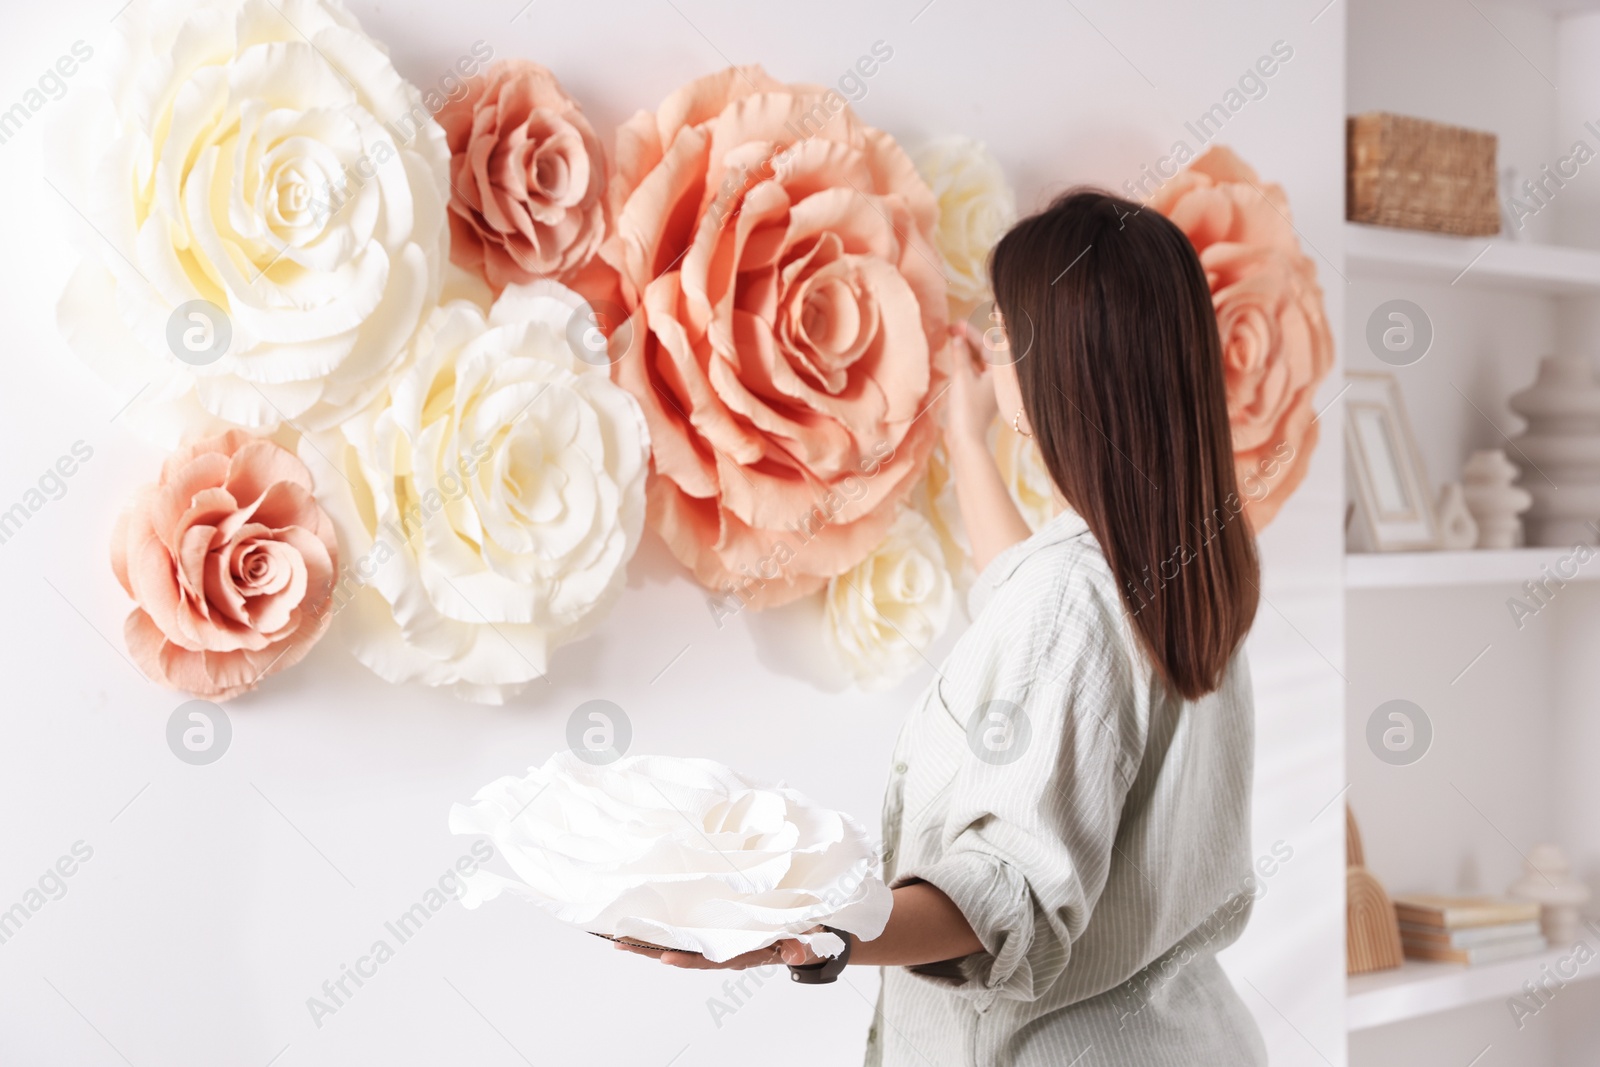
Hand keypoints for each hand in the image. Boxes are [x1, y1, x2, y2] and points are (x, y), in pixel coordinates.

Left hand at [610, 930, 826, 969]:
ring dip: (653, 941)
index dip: (687, 959)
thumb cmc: (800, 940)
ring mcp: (719, 941)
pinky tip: (647, 924)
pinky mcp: (718, 930)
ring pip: (681, 944)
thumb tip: (795, 953)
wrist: (805, 940)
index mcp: (741, 954)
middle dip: (653, 950)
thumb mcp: (803, 943)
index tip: (664, 956)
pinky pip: (688, 933)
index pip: (709, 959)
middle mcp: (724, 951)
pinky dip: (667, 929)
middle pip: (684, 953)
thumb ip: (798, 947)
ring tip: (623, 937)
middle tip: (623, 944)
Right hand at [944, 322, 997, 449]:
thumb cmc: (967, 408)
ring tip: (952, 339)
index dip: (972, 333)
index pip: (988, 345)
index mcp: (1002, 374)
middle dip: (969, 340)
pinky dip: (965, 364)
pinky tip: (955, 357)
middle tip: (952, 328)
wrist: (966, 439)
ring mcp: (990, 389)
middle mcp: (999, 380)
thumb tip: (958, 339)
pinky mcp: (980, 397)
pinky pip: (975, 373)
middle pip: (985, 353)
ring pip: (979, 363)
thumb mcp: (962, 377)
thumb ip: (960, 354)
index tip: (957, 324)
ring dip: (966, 351)